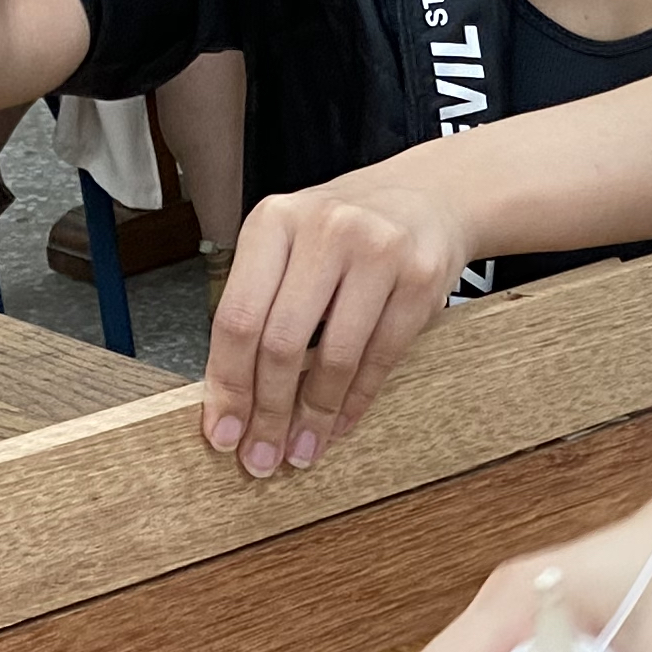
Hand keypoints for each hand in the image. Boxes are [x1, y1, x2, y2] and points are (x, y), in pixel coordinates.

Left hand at [201, 175, 472, 475]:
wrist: (429, 195)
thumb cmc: (346, 232)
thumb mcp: (291, 245)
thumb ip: (260, 304)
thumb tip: (231, 398)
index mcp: (274, 221)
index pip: (237, 317)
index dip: (227, 385)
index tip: (222, 432)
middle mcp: (323, 229)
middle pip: (280, 342)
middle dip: (268, 412)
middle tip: (261, 455)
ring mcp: (377, 251)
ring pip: (334, 357)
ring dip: (315, 416)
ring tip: (302, 450)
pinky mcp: (420, 278)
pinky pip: (380, 357)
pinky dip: (356, 401)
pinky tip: (340, 424)